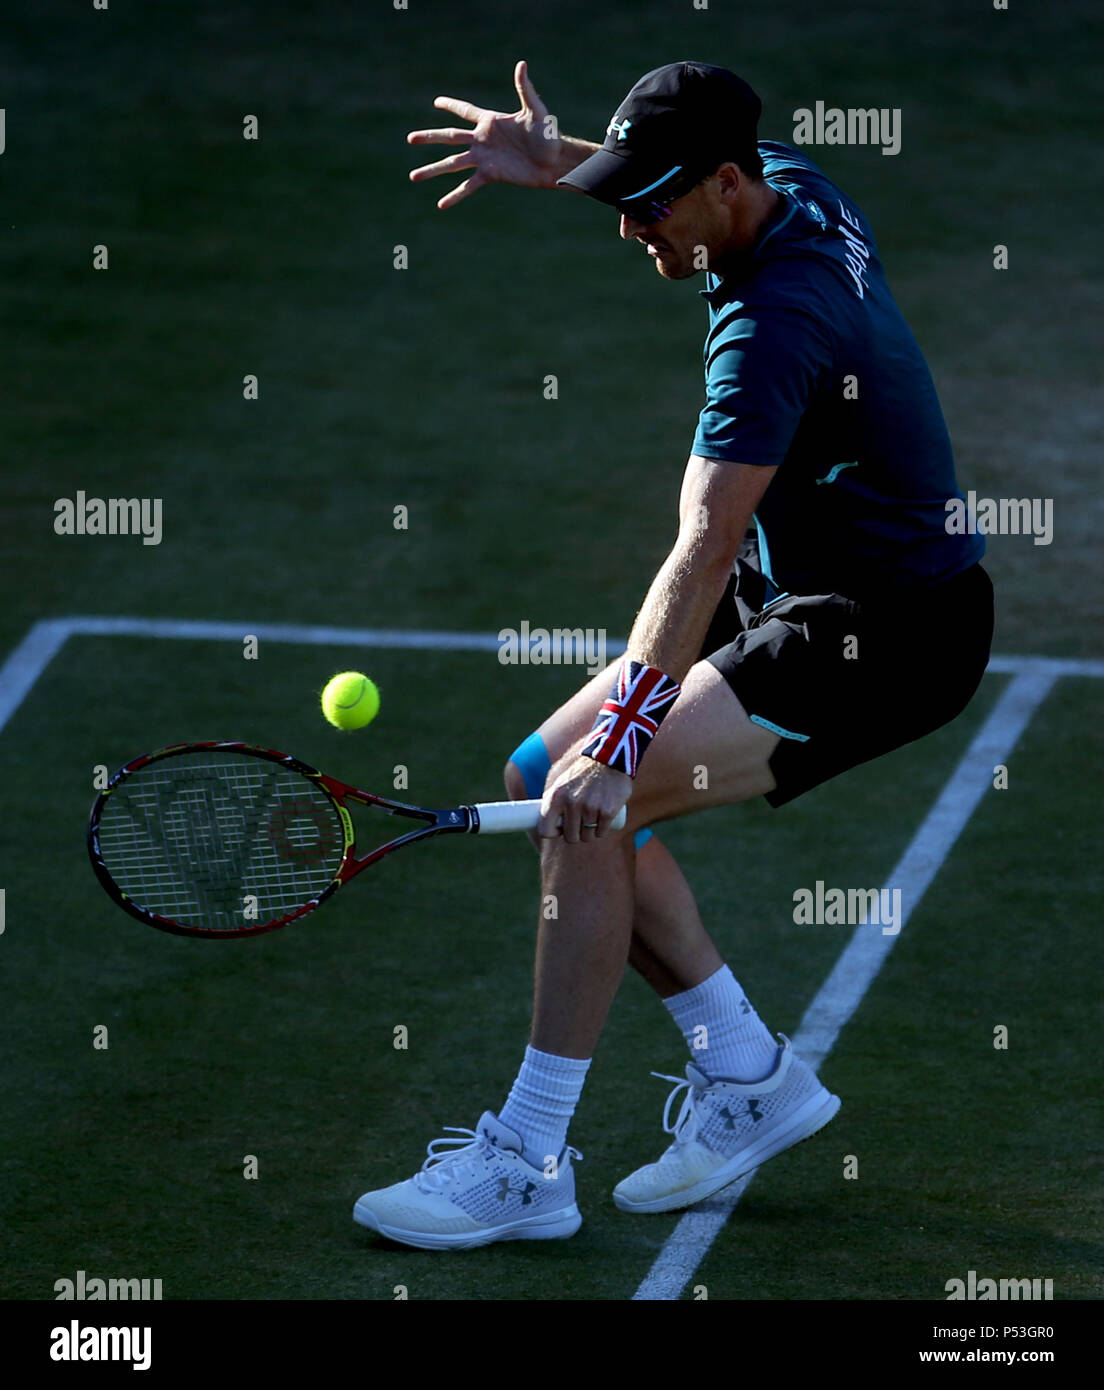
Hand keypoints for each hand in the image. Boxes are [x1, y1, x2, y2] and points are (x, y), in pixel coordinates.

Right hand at [406, 60, 562, 208]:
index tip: (436, 102)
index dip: (451, 105)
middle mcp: (482, 140)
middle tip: (410, 138)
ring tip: (413, 176)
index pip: (465, 111)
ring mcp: (484, 158)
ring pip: (452, 164)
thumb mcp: (535, 110)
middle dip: (430, 137)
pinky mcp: (490, 175)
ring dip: (432, 169)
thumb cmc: (547, 135)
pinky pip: (468, 186)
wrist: (553, 162)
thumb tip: (521, 64)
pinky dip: (455, 195)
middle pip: (449, 137)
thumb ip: (524, 89)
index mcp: (490, 121)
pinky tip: (441, 204)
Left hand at [539, 753, 631, 843]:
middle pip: (570, 837)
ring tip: (593, 817)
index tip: (560, 830)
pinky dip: (602, 830)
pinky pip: (601, 833)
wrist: (609, 759)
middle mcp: (571, 802)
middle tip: (581, 822)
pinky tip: (604, 818)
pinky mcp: (607, 811)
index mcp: (556, 796)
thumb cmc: (582, 773)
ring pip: (587, 837)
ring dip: (590, 832)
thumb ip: (551, 800)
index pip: (545, 831)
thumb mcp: (561, 782)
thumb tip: (540, 822)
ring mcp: (590, 808)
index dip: (553, 833)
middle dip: (576, 834)